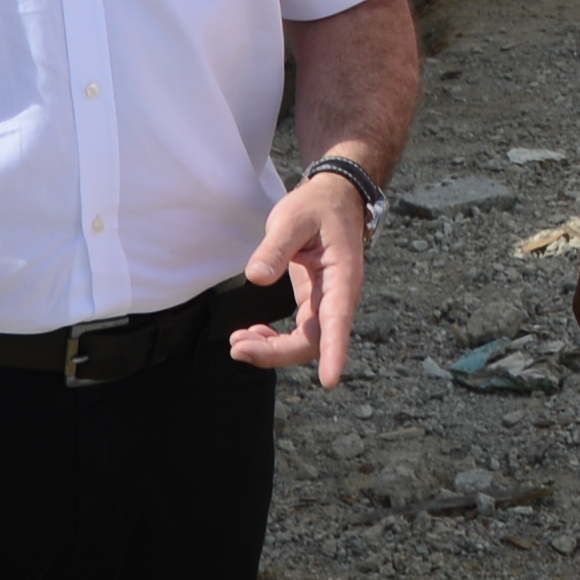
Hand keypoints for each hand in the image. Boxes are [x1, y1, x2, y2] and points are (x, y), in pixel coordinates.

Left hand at [235, 169, 369, 383]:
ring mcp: (327, 303)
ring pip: (305, 343)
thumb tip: (256, 278)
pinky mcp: (314, 303)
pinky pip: (298, 334)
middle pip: (315, 341)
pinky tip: (252, 334)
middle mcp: (339, 296)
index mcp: (342, 276)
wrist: (335, 198)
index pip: (339, 321)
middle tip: (237, 346)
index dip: (335, 352)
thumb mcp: (293, 218)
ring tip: (237, 342)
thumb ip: (276, 248)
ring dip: (272, 350)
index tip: (329, 381)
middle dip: (277, 353)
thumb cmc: (317, 206)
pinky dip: (274, 340)